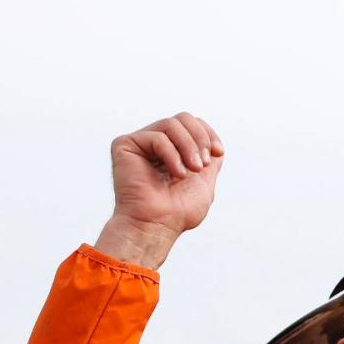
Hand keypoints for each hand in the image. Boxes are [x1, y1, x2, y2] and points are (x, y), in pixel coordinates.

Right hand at [96, 112, 224, 268]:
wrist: (158, 225)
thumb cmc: (178, 211)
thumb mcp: (205, 180)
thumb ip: (209, 159)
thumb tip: (212, 141)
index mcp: (172, 150)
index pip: (193, 124)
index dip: (208, 133)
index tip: (218, 152)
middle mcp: (155, 144)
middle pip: (183, 118)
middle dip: (200, 138)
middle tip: (203, 164)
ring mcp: (140, 143)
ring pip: (171, 124)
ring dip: (188, 146)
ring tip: (193, 170)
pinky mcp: (125, 145)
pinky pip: (156, 137)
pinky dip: (172, 154)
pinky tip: (176, 173)